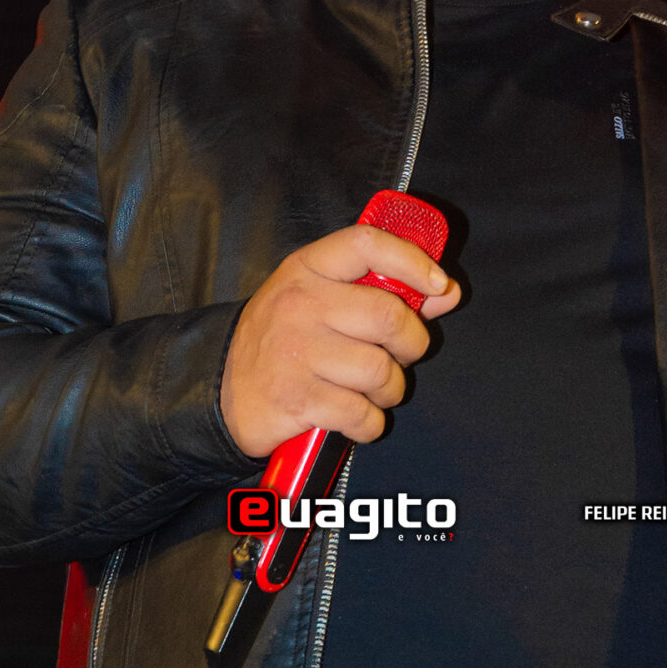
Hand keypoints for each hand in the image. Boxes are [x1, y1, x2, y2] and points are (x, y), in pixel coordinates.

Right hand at [220, 223, 460, 457]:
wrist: (220, 392)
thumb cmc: (282, 340)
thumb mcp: (320, 299)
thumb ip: (383, 289)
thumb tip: (446, 292)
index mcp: (308, 269)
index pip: (367, 244)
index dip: (413, 261)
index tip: (439, 285)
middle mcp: (300, 304)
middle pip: (389, 317)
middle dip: (412, 345)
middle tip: (398, 356)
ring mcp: (295, 352)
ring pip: (381, 371)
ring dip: (390, 390)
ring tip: (372, 391)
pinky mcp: (296, 399)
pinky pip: (362, 414)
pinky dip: (369, 423)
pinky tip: (355, 417)